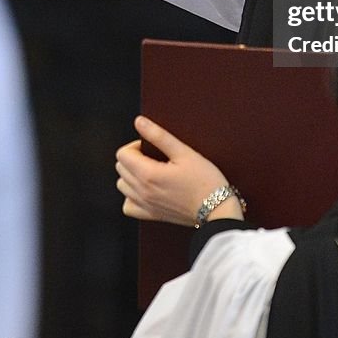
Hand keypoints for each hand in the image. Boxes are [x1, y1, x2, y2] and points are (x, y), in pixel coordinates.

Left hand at [115, 116, 243, 226]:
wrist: (216, 209)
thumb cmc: (204, 180)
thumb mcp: (184, 152)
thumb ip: (159, 136)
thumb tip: (140, 122)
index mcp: (148, 174)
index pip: (123, 154)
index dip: (136, 145)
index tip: (151, 146)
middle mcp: (142, 191)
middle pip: (120, 168)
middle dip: (133, 157)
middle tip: (155, 156)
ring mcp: (145, 205)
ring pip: (122, 185)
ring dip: (131, 175)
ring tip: (151, 170)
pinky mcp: (150, 215)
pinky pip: (128, 206)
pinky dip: (131, 196)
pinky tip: (145, 189)